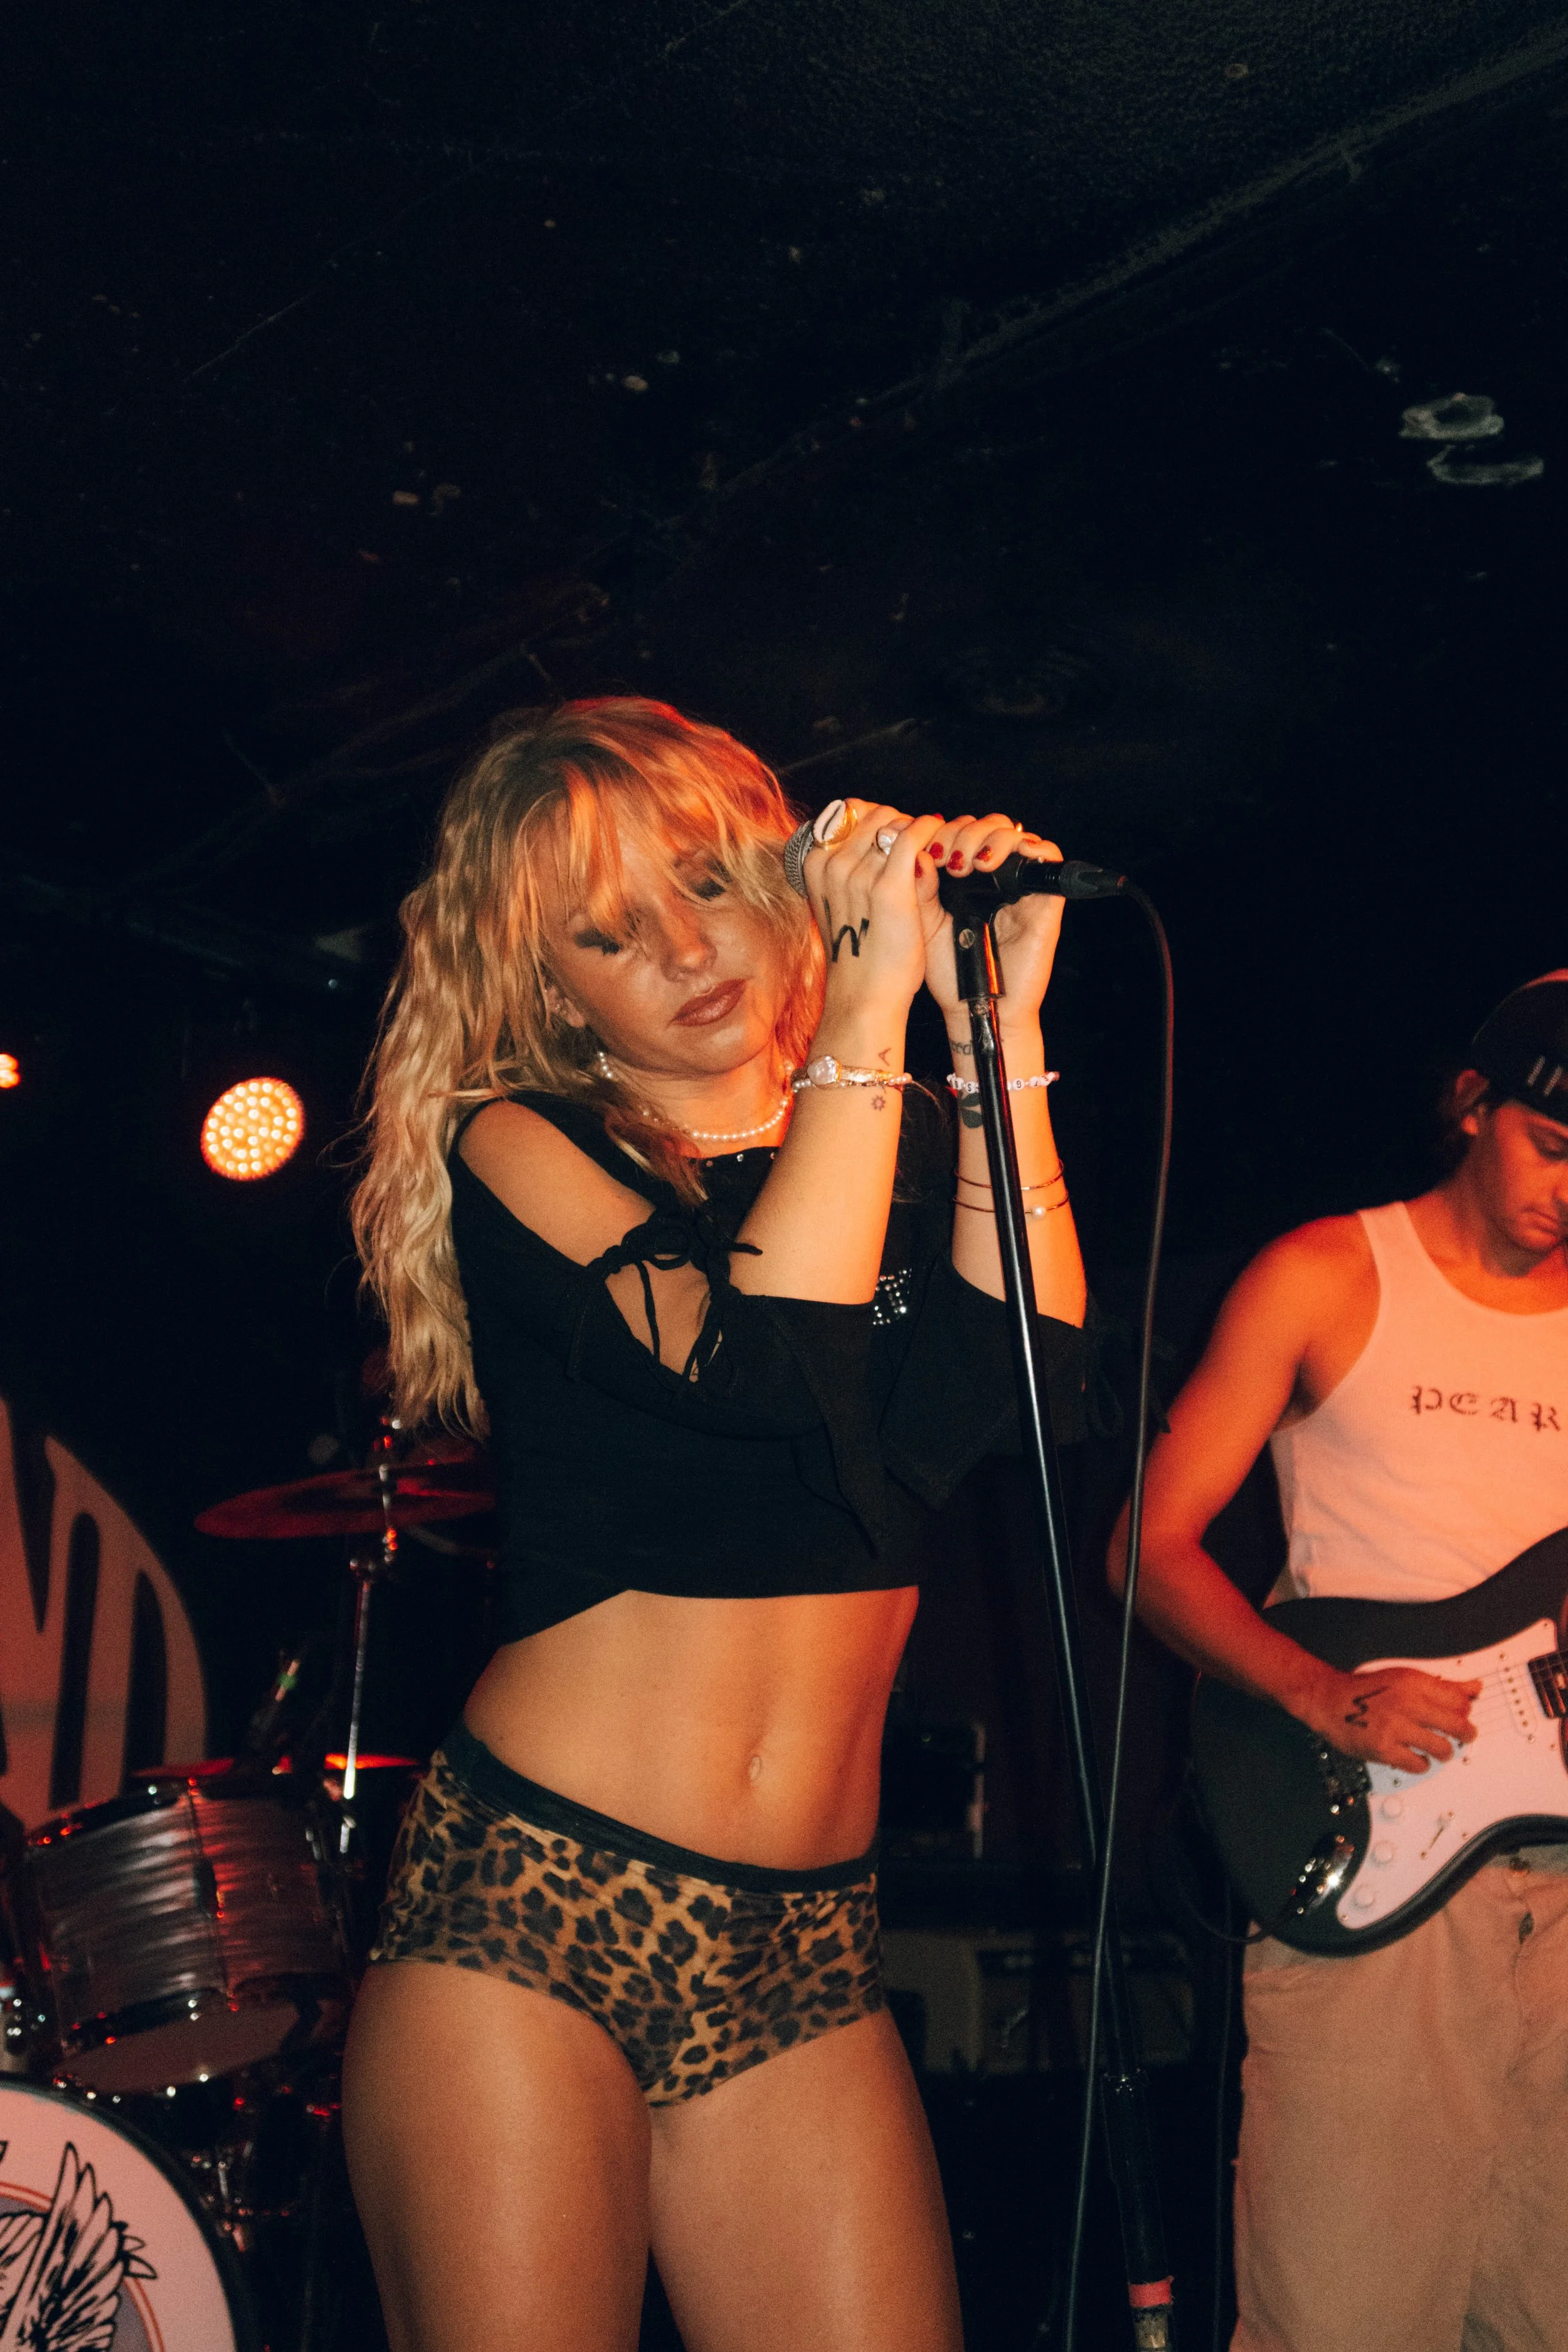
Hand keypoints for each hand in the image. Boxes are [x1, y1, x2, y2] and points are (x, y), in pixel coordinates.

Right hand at [801, 801, 941, 1029]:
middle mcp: (832, 865)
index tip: (894, 832)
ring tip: (932, 845)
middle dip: (899, 821)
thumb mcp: (843, 904)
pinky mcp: (889, 888)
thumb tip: (887, 836)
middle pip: (873, 814)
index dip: (876, 817)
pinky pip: (913, 837)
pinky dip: (929, 832)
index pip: (847, 813)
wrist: (864, 995)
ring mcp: (857, 874)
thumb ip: (854, 870)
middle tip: (918, 839)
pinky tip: (939, 842)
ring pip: (895, 822)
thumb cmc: (858, 955)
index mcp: (814, 865)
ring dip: (918, 828)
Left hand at [918, 813, 1066, 1029]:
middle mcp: (993, 878)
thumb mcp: (924, 923)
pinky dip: (1035, 848)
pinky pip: (1051, 858)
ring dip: (993, 839)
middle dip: (966, 833)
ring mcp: (1019, 887)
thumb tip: (918, 850)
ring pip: (1018, 835)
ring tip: (973, 864)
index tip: (928, 852)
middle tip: (950, 859)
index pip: (962, 832)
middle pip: (990, 826)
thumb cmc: (948, 971)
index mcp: (964, 878)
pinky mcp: (1044, 901)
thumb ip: (919, 887)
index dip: (945, 832)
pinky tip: (1005, 863)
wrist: (973, 1006)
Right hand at [1309, 1665, 1480, 1772]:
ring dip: (1444, 1752)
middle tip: (1465, 1737)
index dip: (1465, 1711)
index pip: (1459, 1700)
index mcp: (1413, 1682)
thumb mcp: (1405, 1678)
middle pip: (1457, 1725)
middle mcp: (1407, 1703)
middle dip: (1466, 1734)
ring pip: (1441, 1748)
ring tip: (1439, 1750)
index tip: (1463, 1715)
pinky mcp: (1384, 1749)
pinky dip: (1420, 1764)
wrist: (1328, 1700)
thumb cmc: (1366, 1689)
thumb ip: (1442, 1685)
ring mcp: (1395, 1727)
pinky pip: (1417, 1764)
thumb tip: (1474, 1688)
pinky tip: (1416, 1758)